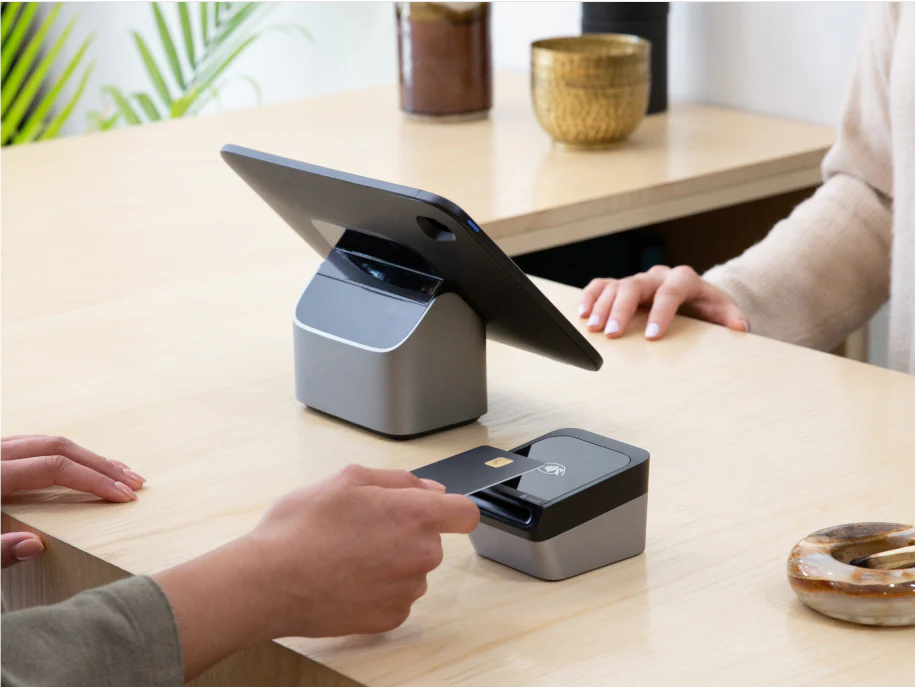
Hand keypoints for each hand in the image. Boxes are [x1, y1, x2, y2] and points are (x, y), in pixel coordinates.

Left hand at [0, 435, 145, 568]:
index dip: (93, 481)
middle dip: (102, 466)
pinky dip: (65, 454)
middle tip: (135, 483)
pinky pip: (34, 445)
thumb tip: (35, 545)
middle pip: (58, 447)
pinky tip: (81, 465)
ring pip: (48, 441)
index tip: (123, 497)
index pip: (54, 467)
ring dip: (87, 457)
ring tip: (119, 473)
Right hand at [156, 465, 479, 678]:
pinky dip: (378, 588)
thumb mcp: (348, 479)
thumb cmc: (301, 529)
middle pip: (431, 539)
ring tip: (346, 553)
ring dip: (390, 560)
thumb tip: (428, 488)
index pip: (465, 513)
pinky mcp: (390, 618)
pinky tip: (346, 578)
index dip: (451, 508)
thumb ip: (398, 480)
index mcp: (416, 515)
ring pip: (411, 568)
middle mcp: (421, 555)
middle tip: (362, 526)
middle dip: (405, 531)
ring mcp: (407, 590)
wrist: (268, 582)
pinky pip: (396, 596)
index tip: (436, 510)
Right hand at [578, 265, 748, 339]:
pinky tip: (582, 314)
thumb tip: (740, 327)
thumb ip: (731, 318)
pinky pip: (601, 285)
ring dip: (601, 307)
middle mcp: (657, 276)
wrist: (695, 296)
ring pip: (615, 285)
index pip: (670, 292)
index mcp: (683, 279)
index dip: (661, 313)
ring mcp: (638, 279)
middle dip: (622, 310)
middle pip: (634, 285)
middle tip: (612, 334)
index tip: (653, 336)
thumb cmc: (707, 307)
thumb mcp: (723, 311)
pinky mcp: (622, 285)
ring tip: (593, 328)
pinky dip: (590, 297)